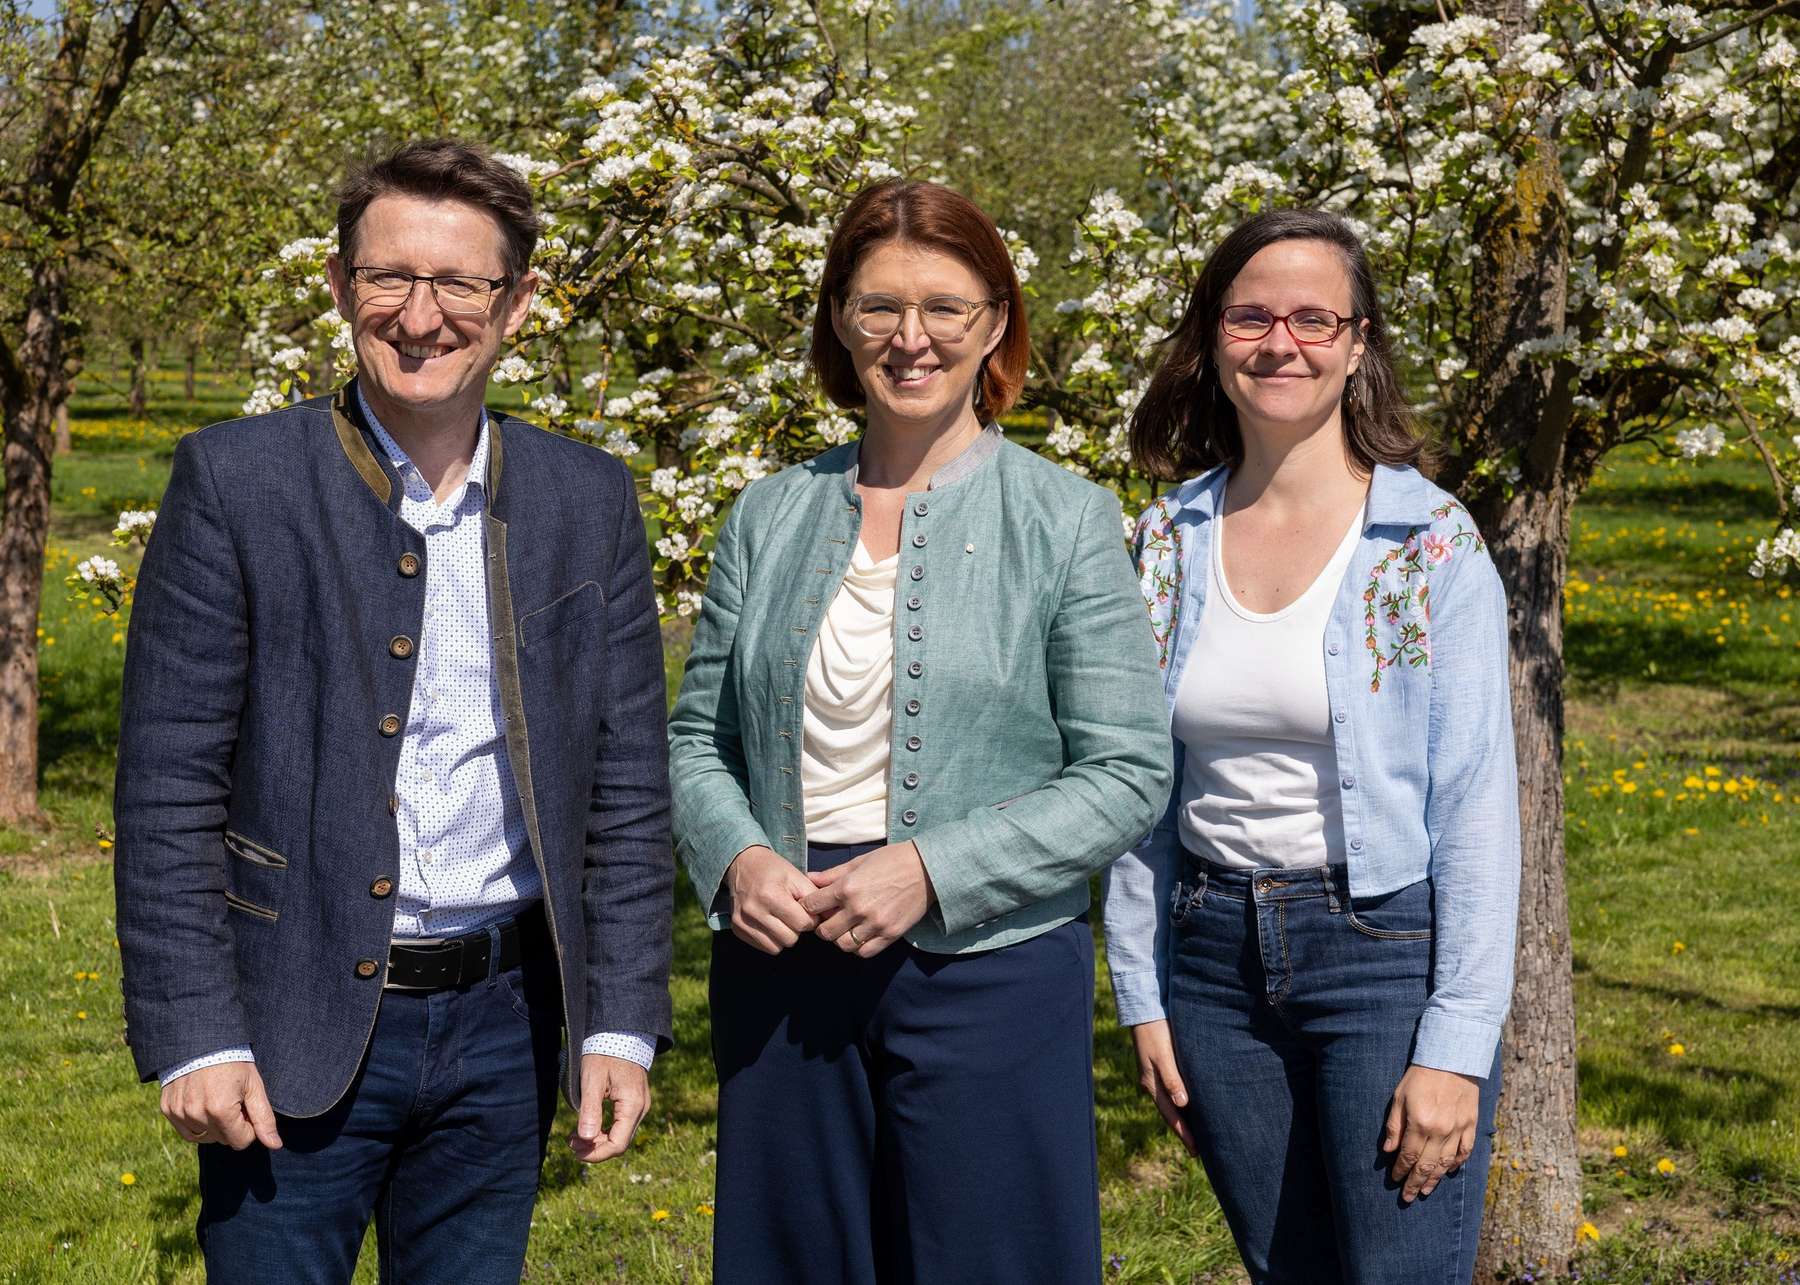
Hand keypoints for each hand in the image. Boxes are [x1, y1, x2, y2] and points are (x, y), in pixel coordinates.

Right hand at [160, 1062, 282, 1150]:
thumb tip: (275, 1145)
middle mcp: (197, 1114)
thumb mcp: (253, 1087)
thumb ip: (264, 1118)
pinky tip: (204, 1104)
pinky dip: (198, 1123)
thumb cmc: (233, 1062)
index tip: (247, 1107)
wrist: (202, 1040)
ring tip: (218, 1099)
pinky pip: (187, 1131)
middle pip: (223, 1139)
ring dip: (215, 1125)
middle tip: (233, 1099)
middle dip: (233, 1124)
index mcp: (221, 1110)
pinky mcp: (168, 1109)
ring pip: (205, 1137)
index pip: (241, 1141)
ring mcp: (179, 1113)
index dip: (249, 1126)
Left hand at [570, 1054, 649, 1163]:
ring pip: (621, 1134)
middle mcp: (641, 1109)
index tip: (575, 1151)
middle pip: (620, 1142)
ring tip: (576, 1135)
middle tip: (571, 1142)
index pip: (617, 1144)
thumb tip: (586, 1139)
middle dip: (595, 1148)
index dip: (596, 1154)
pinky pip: (622, 1124)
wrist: (620, 1032)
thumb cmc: (604, 1054)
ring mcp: (640, 1105)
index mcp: (632, 1106)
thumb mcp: (592, 1081)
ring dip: (599, 1140)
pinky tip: (589, 1125)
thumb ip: (590, 1111)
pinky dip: (605, 1130)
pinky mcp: (634, 1101)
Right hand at [725, 844, 818, 953]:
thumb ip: (814, 898)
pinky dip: (771, 939)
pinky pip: (764, 947)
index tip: (806, 911)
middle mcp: (753, 910)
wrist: (743, 863)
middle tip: (793, 915)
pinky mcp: (736, 928)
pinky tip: (770, 923)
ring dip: (784, 936)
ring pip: (777, 947)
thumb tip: (828, 919)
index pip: (802, 924)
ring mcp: (742, 921)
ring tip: (781, 919)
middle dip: (797, 929)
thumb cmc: (774, 870)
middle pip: (790, 939)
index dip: (810, 919)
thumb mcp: (797, 877)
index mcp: (771, 895)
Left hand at [800, 841, 934, 956]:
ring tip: (845, 929)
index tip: (813, 906)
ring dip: (839, 939)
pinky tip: (861, 935)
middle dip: (821, 926)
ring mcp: (875, 924)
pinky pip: (865, 952)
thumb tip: (809, 879)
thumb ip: (832, 874)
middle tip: (828, 920)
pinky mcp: (890, 934)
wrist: (927, 869)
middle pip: (825, 932)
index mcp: (847, 887)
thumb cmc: (892, 860)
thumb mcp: (859, 861)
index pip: (812, 906)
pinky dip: (858, 947)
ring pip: (843, 945)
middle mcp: (858, 908)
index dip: (809, 907)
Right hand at [1130, 1020, 1195, 1155]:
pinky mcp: (1163, 1067)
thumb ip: (1172, 1079)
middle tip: (1200, 1150)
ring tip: (1200, 1132)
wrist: (1145, 1011)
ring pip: (1173, 1104)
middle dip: (1185, 1131)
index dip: (1184, 1134)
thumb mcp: (1163, 1055)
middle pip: (1171, 1114)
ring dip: (1185, 1118)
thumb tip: (1182, 1105)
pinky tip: (1193, 1105)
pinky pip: (1174, 1091)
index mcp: (1152, 1085)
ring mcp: (1156, 1077)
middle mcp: (1153, 1085)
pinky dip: (1184, 1103)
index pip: (1171, 1117)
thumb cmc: (1156, 1032)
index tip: (1197, 1151)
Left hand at [1383, 1064, 1479, 1200]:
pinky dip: (1456, 1164)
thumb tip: (1388, 1151)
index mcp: (1420, 1123)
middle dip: (1415, 1183)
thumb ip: (1394, 1125)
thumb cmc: (1421, 1076)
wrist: (1452, 1058)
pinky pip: (1464, 1151)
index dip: (1400, 1170)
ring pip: (1445, 1163)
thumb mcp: (1399, 1096)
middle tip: (1407, 1198)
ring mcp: (1458, 1129)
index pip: (1408, 1155)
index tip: (1394, 1180)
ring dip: (1434, 1179)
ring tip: (1425, 1192)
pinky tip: (1448, 1172)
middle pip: (1426, 1165)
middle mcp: (1440, 1131)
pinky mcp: (1471, 1125)